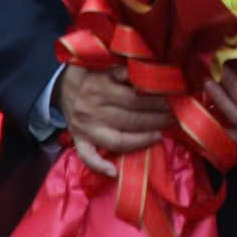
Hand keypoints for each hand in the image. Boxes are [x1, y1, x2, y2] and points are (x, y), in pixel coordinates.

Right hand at [59, 62, 170, 179]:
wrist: (60, 86)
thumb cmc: (90, 73)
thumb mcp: (106, 63)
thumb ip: (125, 69)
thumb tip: (150, 72)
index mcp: (101, 87)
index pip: (136, 98)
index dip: (158, 101)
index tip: (175, 101)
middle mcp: (93, 109)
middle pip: (131, 119)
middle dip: (157, 119)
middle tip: (175, 117)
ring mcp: (86, 128)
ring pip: (117, 139)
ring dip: (142, 139)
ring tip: (160, 135)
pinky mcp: (79, 140)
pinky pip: (87, 156)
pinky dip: (99, 166)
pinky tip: (114, 172)